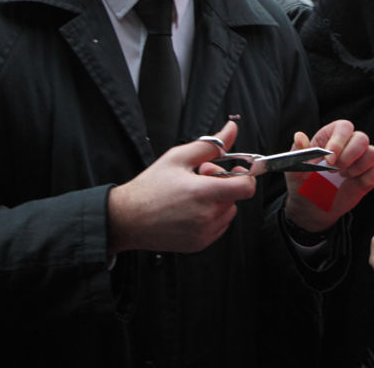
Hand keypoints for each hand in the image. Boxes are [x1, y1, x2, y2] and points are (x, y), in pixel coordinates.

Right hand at [107, 121, 256, 255]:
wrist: (126, 219)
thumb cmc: (149, 188)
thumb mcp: (177, 158)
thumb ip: (210, 145)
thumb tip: (231, 129)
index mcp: (203, 193)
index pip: (246, 187)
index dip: (243, 175)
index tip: (232, 169)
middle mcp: (206, 216)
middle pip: (236, 196)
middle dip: (223, 183)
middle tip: (199, 177)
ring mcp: (204, 233)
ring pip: (229, 211)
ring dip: (218, 201)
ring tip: (192, 194)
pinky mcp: (200, 244)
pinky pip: (219, 226)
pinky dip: (211, 216)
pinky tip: (190, 209)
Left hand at [284, 119, 373, 232]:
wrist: (310, 208)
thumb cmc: (302, 184)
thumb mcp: (294, 168)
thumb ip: (297, 152)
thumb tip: (300, 136)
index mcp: (330, 138)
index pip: (344, 127)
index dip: (339, 140)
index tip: (329, 158)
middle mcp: (348, 146)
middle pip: (362, 138)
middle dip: (349, 155)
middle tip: (334, 170)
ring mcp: (359, 161)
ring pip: (373, 152)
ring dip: (358, 167)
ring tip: (342, 177)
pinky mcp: (368, 177)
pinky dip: (368, 177)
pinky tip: (353, 183)